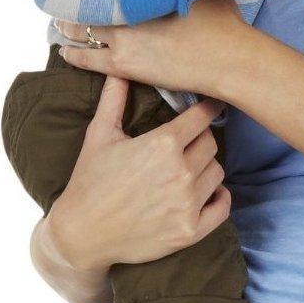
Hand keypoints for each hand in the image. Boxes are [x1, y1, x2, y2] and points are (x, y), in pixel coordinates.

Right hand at [47, 76, 231, 273]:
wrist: (81, 234)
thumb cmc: (89, 182)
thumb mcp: (99, 136)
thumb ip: (114, 99)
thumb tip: (119, 68)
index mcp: (163, 144)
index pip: (201, 117)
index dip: (204, 110)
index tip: (208, 107)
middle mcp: (181, 172)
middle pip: (211, 144)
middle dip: (200, 140)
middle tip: (187, 143)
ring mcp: (188, 203)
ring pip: (217, 172)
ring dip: (206, 168)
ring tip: (188, 168)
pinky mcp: (191, 230)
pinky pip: (223, 206)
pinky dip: (218, 198)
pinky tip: (205, 192)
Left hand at [56, 0, 248, 98]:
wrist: (229, 60)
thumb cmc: (221, 20)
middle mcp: (126, 11)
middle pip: (87, 2)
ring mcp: (121, 40)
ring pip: (82, 30)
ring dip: (69, 26)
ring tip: (61, 22)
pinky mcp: (123, 66)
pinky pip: (86, 59)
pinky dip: (73, 53)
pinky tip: (64, 50)